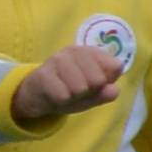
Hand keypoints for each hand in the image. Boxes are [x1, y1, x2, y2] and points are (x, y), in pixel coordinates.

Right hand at [5, 40, 131, 121]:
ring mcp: (57, 60)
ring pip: (80, 88)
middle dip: (89, 91)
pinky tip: (54, 94)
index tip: (95, 83)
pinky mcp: (43, 74)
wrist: (35, 96)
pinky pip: (63, 96)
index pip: (116, 67)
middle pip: (98, 79)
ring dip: (74, 96)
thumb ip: (106, 93)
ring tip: (66, 91)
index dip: (107, 82)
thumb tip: (114, 90)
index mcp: (92, 51)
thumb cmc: (69, 91)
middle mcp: (75, 51)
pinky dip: (61, 101)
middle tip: (77, 89)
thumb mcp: (92, 95)